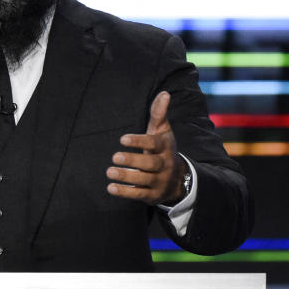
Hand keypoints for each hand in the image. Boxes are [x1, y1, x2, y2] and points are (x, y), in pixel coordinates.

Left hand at [106, 91, 189, 205]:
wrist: (178, 179)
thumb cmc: (163, 148)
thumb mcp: (162, 131)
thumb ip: (159, 114)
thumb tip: (164, 93)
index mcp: (165, 147)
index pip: (154, 144)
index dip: (139, 142)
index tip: (122, 139)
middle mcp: (165, 164)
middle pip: (150, 163)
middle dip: (132, 161)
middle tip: (114, 157)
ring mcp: (160, 181)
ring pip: (144, 180)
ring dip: (126, 176)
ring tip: (109, 171)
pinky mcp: (153, 195)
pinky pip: (139, 194)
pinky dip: (125, 192)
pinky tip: (111, 188)